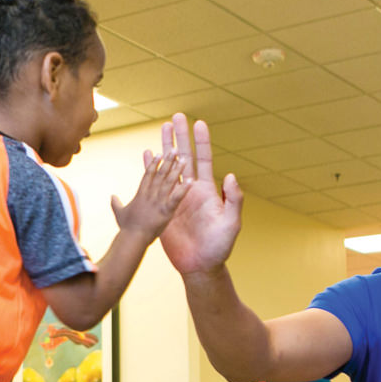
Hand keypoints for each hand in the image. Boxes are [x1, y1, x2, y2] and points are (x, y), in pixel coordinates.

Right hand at [110, 145, 190, 237]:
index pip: (148, 175)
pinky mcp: (166, 211)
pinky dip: (184, 190)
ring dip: (176, 170)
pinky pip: (176, 198)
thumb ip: (116, 204)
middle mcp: (150, 195)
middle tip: (174, 149)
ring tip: (184, 158)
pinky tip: (191, 181)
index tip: (158, 153)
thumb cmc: (126, 229)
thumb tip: (112, 196)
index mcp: (140, 195)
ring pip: (168, 182)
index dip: (154, 164)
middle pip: (160, 174)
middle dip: (167, 161)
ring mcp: (158, 202)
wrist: (131, 240)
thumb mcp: (119, 213)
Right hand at [156, 113, 243, 275]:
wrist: (199, 265)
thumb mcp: (231, 223)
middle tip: (176, 116)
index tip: (199, 122)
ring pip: (170, 166)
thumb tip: (230, 175)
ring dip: (165, 146)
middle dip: (181, 136)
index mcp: (208, 190)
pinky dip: (151, 168)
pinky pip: (156, 184)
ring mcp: (177, 197)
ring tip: (161, 128)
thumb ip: (233, 200)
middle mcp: (192, 189)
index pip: (204, 159)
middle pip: (185, 156)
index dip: (202, 141)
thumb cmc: (219, 246)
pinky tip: (147, 154)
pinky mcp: (164, 207)